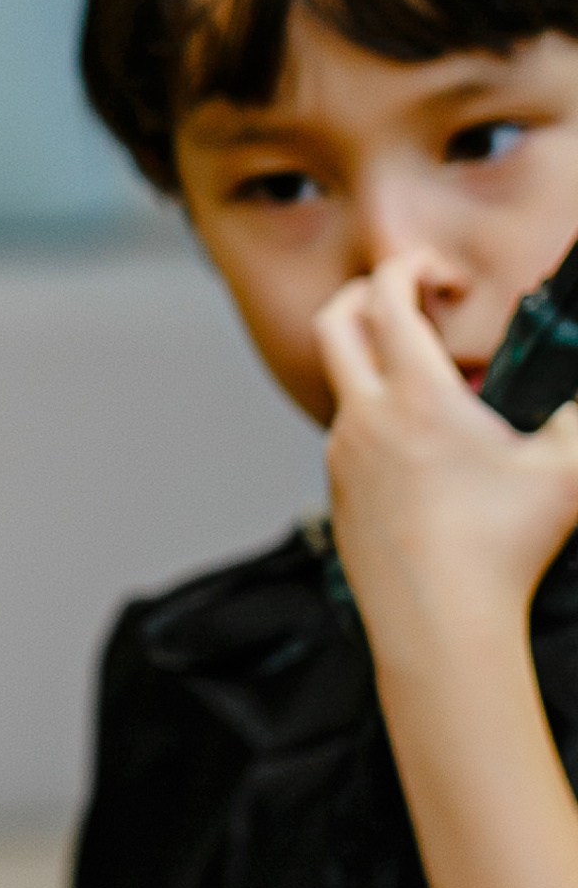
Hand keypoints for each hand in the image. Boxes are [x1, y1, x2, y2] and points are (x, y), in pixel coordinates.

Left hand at [316, 252, 577, 663]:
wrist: (438, 620)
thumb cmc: (501, 547)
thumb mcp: (567, 470)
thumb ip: (576, 420)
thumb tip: (571, 413)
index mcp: (415, 396)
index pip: (388, 298)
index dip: (411, 267)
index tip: (441, 274)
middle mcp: (365, 417)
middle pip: (334, 323)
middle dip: (369, 293)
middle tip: (416, 302)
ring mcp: (341, 454)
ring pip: (345, 384)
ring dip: (382, 366)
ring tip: (443, 392)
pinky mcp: (335, 490)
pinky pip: (349, 434)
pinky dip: (379, 418)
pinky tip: (427, 450)